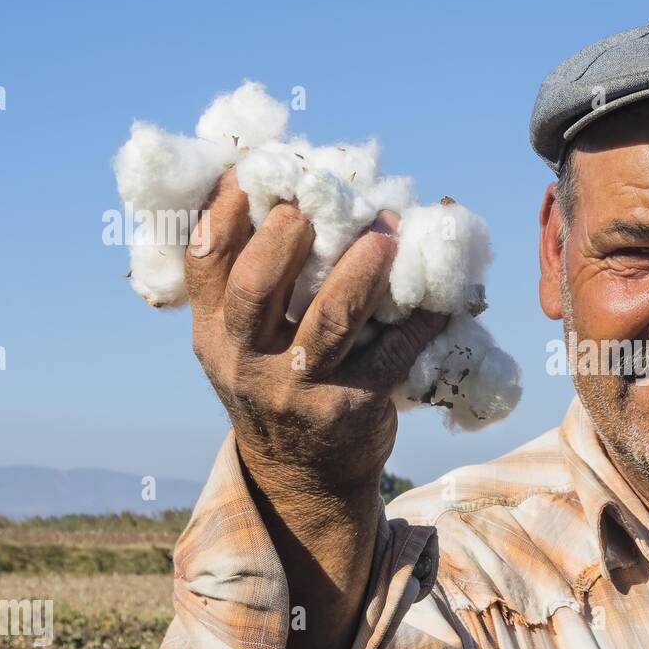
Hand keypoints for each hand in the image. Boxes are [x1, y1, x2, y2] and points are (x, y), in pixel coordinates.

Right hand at [183, 169, 447, 648]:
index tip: (251, 170)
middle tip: (318, 200)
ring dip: (362, 269)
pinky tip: (443, 290)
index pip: (204, 266)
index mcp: (214, 340)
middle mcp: (248, 367)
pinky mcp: (354, 408)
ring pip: (330, 321)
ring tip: (387, 233)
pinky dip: (424, 318)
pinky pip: (395, 353)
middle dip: (286, 235)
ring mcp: (302, 392)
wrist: (305, 478)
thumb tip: (281, 193)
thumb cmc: (276, 387)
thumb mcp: (240, 348)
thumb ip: (247, 287)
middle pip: (256, 289)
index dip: (223, 212)